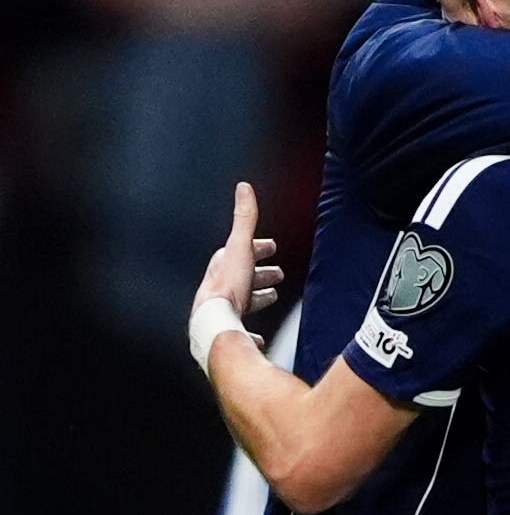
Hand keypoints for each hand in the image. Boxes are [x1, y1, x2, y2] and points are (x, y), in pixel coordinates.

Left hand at [191, 182, 283, 346]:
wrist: (215, 323)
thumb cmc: (228, 286)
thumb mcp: (241, 246)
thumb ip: (245, 217)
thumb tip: (244, 188)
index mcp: (224, 266)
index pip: (241, 250)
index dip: (258, 247)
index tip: (271, 246)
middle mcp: (222, 286)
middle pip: (243, 276)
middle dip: (260, 273)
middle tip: (277, 273)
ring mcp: (225, 309)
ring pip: (244, 300)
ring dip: (258, 297)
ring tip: (271, 297)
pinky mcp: (230, 330)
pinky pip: (242, 330)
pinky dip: (252, 332)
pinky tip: (258, 338)